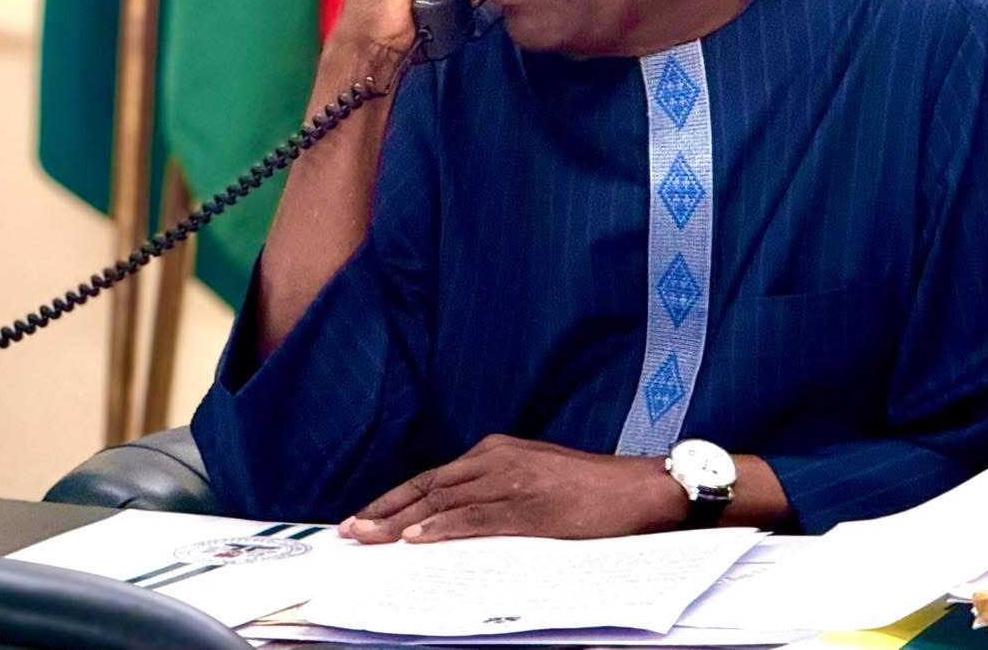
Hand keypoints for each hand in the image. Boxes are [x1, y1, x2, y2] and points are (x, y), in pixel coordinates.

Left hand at [340, 436, 687, 542]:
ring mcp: (514, 482)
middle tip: (349, 531)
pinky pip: (477, 519)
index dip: (394, 497)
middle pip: (430, 486)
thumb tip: (454, 514)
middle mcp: (500, 459)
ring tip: (368, 538)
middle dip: (384, 510)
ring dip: (400, 522)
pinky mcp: (530, 507)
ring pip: (444, 502)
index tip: (363, 516)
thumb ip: (497, 486)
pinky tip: (416, 538)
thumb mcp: (536, 476)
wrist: (638, 488)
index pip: (434, 476)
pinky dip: (443, 528)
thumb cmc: (591, 487)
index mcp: (499, 450)